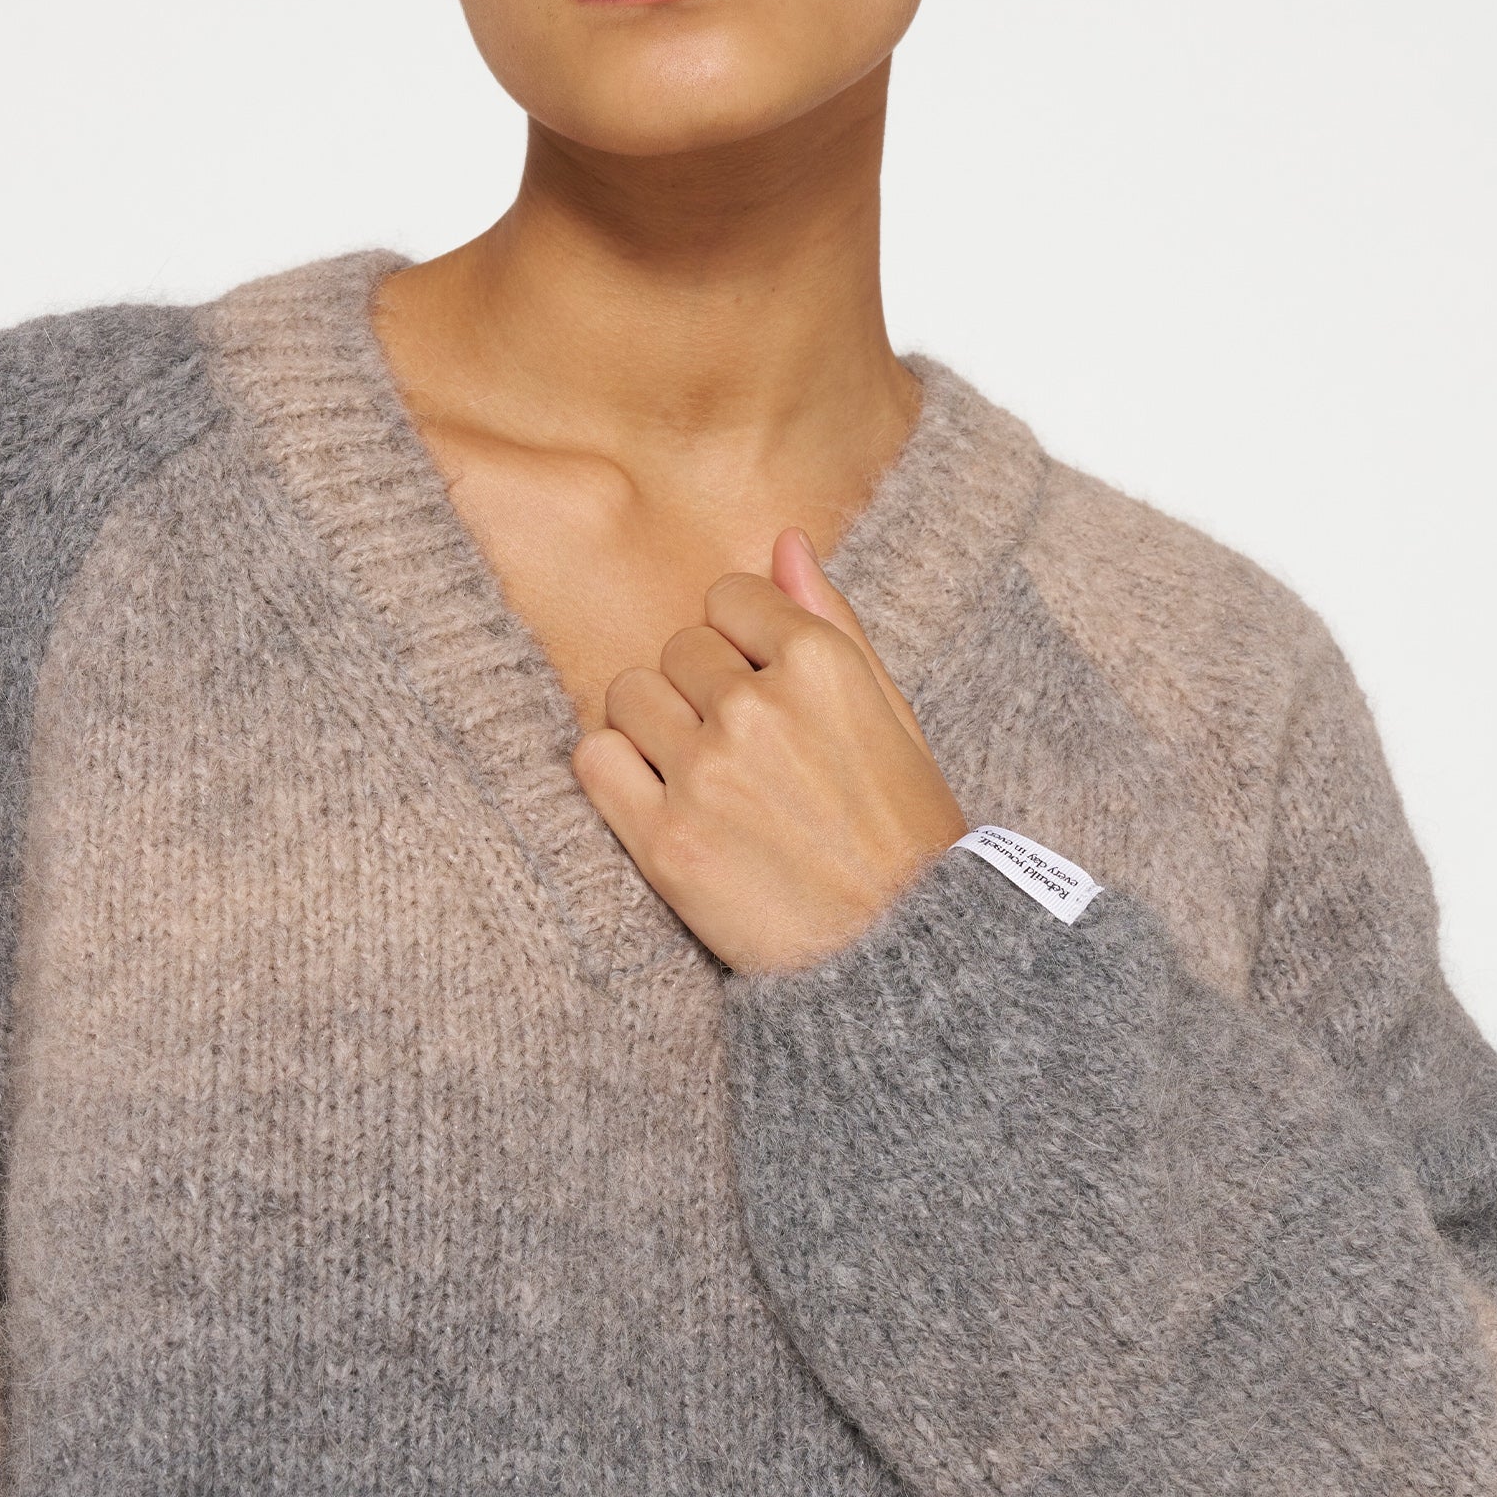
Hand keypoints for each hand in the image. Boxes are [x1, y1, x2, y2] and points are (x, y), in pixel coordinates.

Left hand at [571, 527, 966, 973]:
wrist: (898, 956)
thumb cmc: (902, 831)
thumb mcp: (890, 711)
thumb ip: (831, 619)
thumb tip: (784, 540)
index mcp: (822, 664)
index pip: (730, 596)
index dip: (744, 642)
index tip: (765, 687)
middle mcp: (757, 708)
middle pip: (678, 647)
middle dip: (701, 686)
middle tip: (742, 747)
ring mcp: (706, 774)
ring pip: (628, 694)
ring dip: (654, 724)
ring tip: (702, 773)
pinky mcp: (663, 841)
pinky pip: (594, 759)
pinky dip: (615, 771)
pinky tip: (661, 798)